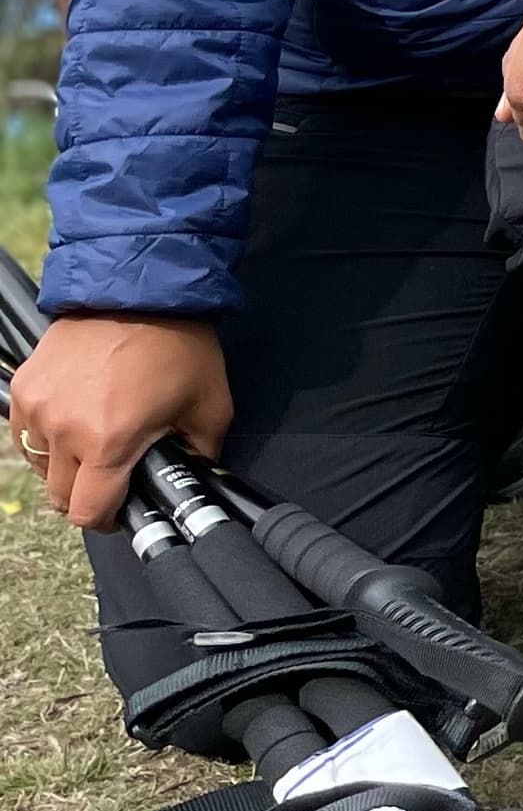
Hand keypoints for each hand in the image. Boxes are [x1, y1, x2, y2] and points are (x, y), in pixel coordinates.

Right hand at [9, 315, 229, 529]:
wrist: (139, 291)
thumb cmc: (178, 345)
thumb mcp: (210, 405)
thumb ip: (201, 453)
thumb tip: (194, 478)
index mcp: (109, 441)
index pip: (88, 511)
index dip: (107, 519)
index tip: (121, 511)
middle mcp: (64, 430)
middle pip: (60, 495)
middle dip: (87, 495)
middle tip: (113, 477)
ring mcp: (37, 408)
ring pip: (41, 465)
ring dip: (65, 466)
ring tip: (97, 443)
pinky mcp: (24, 387)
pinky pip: (27, 432)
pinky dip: (47, 436)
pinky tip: (77, 419)